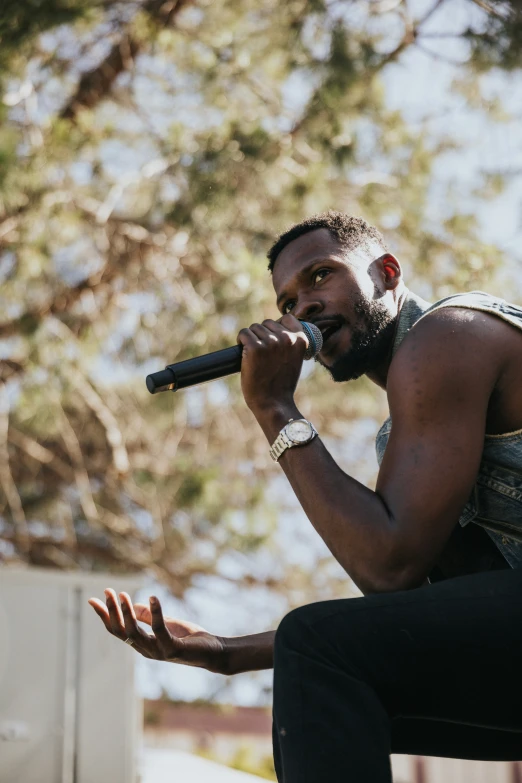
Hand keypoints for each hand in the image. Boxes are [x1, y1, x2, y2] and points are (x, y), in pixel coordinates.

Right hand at [88, 589, 228, 674]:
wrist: (213, 653)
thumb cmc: (189, 638)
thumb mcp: (166, 623)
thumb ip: (148, 616)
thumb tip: (131, 604)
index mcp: (142, 644)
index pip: (117, 630)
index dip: (104, 616)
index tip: (91, 599)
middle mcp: (146, 650)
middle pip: (122, 631)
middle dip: (112, 612)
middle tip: (107, 592)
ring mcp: (158, 651)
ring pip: (135, 633)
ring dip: (127, 613)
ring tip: (122, 595)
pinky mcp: (172, 649)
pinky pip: (160, 629)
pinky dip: (155, 613)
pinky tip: (153, 597)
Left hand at [236, 314, 307, 412]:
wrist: (273, 403)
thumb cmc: (282, 384)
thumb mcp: (295, 360)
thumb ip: (290, 343)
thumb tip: (275, 326)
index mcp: (300, 340)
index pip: (287, 318)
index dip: (277, 326)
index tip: (273, 338)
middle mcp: (286, 338)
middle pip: (267, 323)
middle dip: (263, 334)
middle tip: (262, 353)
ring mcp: (270, 342)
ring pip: (254, 328)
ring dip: (251, 338)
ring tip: (254, 355)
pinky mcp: (254, 348)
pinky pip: (244, 333)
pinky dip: (241, 340)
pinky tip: (243, 350)